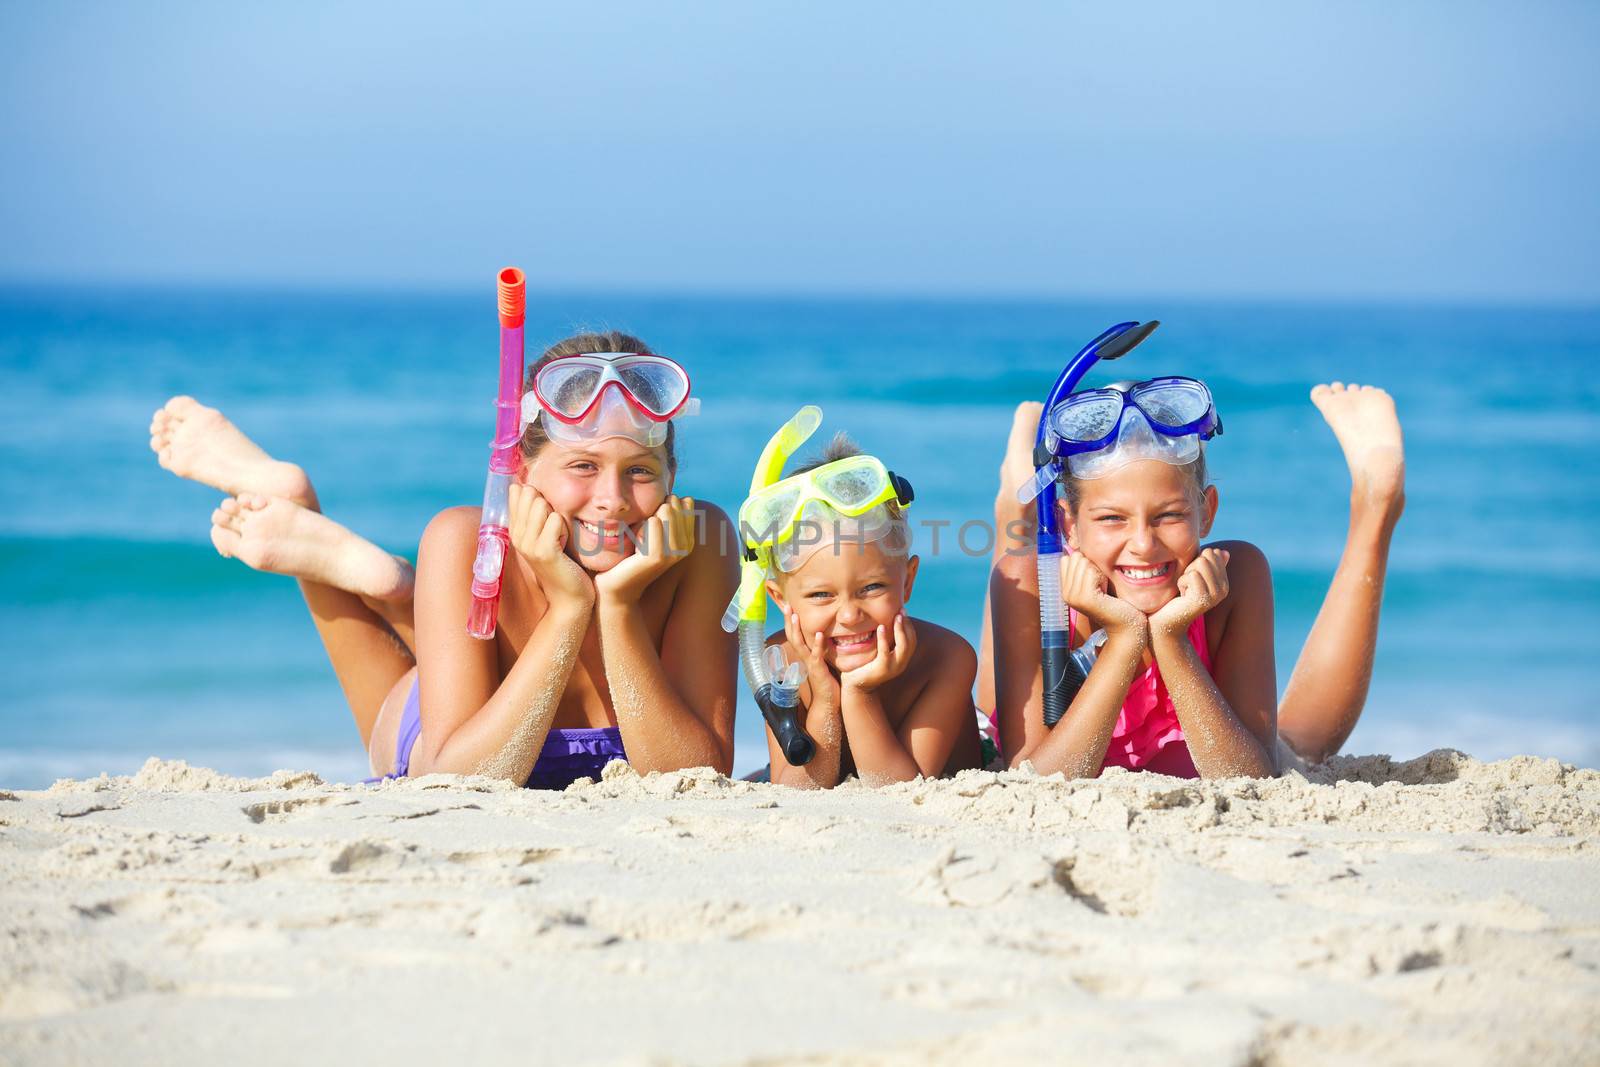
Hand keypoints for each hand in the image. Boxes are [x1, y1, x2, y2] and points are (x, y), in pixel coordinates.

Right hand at [508, 482, 593, 608]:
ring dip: (558, 516)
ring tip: (560, 536)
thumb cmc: (563, 562)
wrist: (569, 597)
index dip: (536, 494)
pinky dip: (564, 527)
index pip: (517, 493)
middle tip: (556, 528)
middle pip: (530, 494)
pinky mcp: (544, 551)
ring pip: (542, 504)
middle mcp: (517, 536)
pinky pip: (556, 519)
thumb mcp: (544, 535)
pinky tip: (564, 543)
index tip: (547, 514)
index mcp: (515, 530)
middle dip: (548, 503)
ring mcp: (528, 545)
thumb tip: (522, 484)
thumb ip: (534, 512)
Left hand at [592, 495, 697, 604]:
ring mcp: (673, 552)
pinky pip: (653, 523)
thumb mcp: (649, 531)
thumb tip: (677, 495)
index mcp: (687, 539)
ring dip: (646, 517)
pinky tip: (634, 539)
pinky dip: (641, 525)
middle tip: (640, 531)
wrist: (616, 586)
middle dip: (655, 508)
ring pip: (665, 511)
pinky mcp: (658, 556)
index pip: (685, 504)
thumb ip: (664, 514)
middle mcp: (684, 546)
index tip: (649, 522)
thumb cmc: (628, 555)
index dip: (664, 503)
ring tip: (637, 536)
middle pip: (674, 505)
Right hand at [783, 610, 839, 713]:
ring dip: (797, 630)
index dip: (790, 622)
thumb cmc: (826, 682)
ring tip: (795, 616)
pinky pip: (816, 655)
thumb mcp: (822, 662)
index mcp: (805, 655)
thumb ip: (820, 651)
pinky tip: (821, 634)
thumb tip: (823, 637)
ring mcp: (810, 664)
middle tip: (786, 605)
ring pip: (800, 644)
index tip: (789, 607)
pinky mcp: (818, 670)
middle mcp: (805, 658)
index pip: (795, 635)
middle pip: (792, 636)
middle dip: (789, 621)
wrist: (827, 702)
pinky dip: (818, 644)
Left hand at [840, 614, 917, 693]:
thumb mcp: (879, 653)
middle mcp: (901, 664)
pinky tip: (881, 627)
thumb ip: (885, 642)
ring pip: (903, 647)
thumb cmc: (866, 666)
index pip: (912, 640)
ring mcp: (893, 668)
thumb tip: (885, 622)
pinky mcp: (882, 669)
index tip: (903, 612)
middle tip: (901, 611)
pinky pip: (885, 652)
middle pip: (910, 641)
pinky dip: (884, 639)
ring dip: (901, 630)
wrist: (857, 686)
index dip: (909, 625)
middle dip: (907, 625)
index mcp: (902, 659)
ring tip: (896, 617)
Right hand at [1060, 552, 1146, 639]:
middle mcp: (1065, 593)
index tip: (1095, 579)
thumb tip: (1077, 546)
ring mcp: (1073, 597)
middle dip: (1092, 565)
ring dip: (1098, 571)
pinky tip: (1106, 590)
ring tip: (1104, 588)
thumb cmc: (1115, 601)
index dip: (1085, 562)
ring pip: (1084, 562)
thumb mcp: (1095, 582)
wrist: (1126, 626)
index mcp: (1065, 589)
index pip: (1068, 558)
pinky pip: (1092, 571)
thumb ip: (1084, 568)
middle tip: (1101, 584)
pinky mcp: (1085, 598)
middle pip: (1076, 557)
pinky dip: (1102, 576)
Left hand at [1149, 548, 1229, 637]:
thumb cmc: (1179, 597)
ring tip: (1185, 590)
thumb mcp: (1194, 577)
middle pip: (1205, 558)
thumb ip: (1209, 565)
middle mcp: (1223, 590)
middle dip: (1190, 568)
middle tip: (1187, 585)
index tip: (1192, 580)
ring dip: (1185, 575)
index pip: (1212, 554)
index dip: (1195, 563)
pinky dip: (1181, 582)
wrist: (1167, 621)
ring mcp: (1214, 595)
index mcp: (1224, 583)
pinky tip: (1183, 596)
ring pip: (1199, 565)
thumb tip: (1222, 551)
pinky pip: (1191, 575)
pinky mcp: (1203, 599)